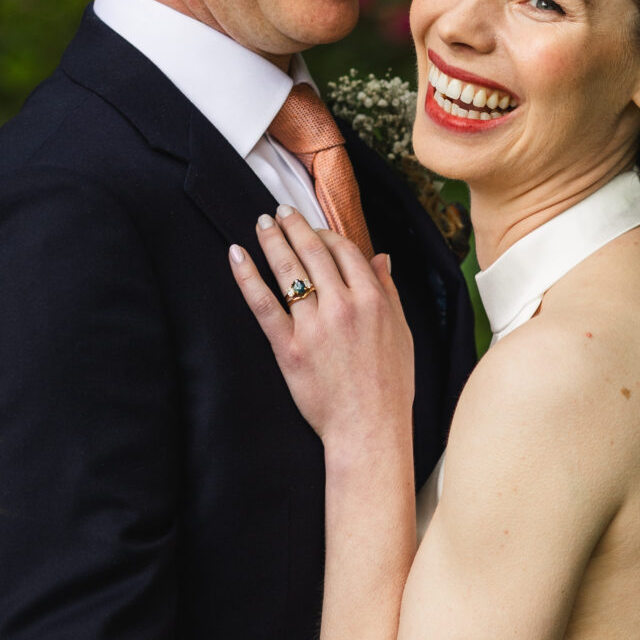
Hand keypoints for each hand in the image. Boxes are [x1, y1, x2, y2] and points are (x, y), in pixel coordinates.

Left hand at [229, 208, 413, 447]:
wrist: (368, 429)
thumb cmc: (390, 386)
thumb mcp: (402, 334)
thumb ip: (389, 292)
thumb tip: (382, 258)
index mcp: (373, 299)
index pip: (345, 250)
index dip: (326, 234)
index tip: (313, 228)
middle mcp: (343, 306)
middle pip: (313, 252)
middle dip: (294, 225)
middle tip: (280, 211)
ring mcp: (314, 326)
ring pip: (288, 270)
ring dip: (272, 240)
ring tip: (262, 223)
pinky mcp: (289, 347)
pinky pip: (263, 304)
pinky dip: (247, 276)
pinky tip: (237, 255)